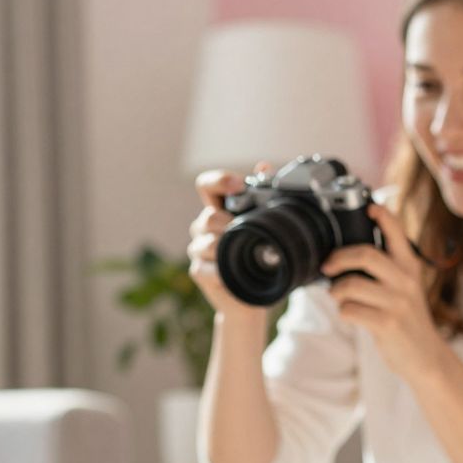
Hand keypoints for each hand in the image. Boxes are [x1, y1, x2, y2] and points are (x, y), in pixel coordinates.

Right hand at [187, 165, 269, 317]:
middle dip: (228, 224)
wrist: (254, 296)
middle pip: (208, 216)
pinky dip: (221, 272)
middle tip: (246, 233)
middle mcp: (204, 226)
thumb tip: (263, 166)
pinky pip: (206, 268)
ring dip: (225, 249)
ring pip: (205, 243)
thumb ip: (262, 195)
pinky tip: (231, 274)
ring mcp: (199, 250)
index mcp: (218, 209)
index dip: (219, 180)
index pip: (207, 185)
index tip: (239, 185)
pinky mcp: (199, 272)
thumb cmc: (259, 257)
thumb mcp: (264, 225)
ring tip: (240, 255)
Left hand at [321, 204, 449, 380]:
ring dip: (337, 291)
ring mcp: (397, 303)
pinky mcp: (387, 324)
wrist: (426, 357)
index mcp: (410, 267)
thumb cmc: (408, 320)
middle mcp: (406, 281)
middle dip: (339, 258)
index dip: (383, 216)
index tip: (369, 207)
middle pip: (366, 255)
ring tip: (338, 296)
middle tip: (327, 266)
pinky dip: (343, 311)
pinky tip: (348, 314)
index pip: (397, 233)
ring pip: (352, 285)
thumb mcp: (406, 288)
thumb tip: (346, 257)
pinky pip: (350, 310)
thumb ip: (387, 270)